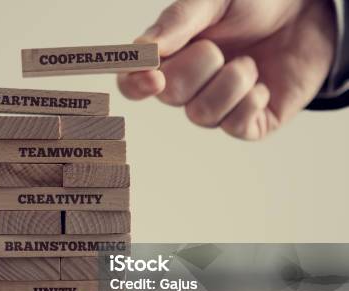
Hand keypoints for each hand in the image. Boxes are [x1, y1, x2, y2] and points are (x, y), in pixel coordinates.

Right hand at [118, 0, 335, 139]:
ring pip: (202, 115)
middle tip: (218, 47)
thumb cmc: (254, 3)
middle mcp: (188, 86)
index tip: (152, 76)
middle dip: (197, 68)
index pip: (133, 83)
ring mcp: (218, 106)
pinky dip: (250, 102)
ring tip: (249, 62)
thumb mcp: (214, 0)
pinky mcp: (249, 122)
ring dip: (230, 83)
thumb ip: (179, 22)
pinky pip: (236, 127)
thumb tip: (145, 49)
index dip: (135, 85)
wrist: (307, 11)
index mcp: (170, 56)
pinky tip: (262, 83)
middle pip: (170, 95)